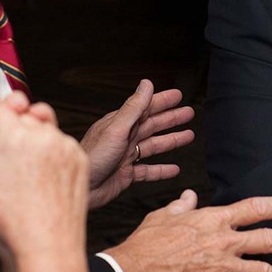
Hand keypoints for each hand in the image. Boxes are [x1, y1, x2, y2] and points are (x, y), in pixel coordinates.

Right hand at [0, 103, 89, 271]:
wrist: (49, 249)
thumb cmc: (11, 225)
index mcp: (15, 139)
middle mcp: (44, 136)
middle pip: (20, 114)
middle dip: (8, 129)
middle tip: (1, 160)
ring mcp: (66, 146)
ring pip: (42, 126)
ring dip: (31, 138)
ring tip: (22, 170)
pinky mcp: (80, 157)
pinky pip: (61, 141)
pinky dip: (50, 150)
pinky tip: (40, 177)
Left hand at [80, 79, 194, 207]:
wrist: (82, 187)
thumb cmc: (93, 157)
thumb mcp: (116, 129)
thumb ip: (134, 107)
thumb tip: (146, 84)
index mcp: (121, 124)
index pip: (146, 108)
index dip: (163, 101)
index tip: (178, 95)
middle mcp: (124, 138)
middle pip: (153, 125)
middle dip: (171, 118)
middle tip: (189, 113)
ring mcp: (125, 156)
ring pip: (153, 146)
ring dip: (171, 141)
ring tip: (188, 136)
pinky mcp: (126, 174)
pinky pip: (148, 171)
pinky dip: (162, 169)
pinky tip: (174, 169)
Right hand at [106, 190, 271, 271]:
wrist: (137, 271)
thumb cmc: (148, 242)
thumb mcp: (165, 215)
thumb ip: (182, 205)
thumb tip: (189, 196)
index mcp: (213, 219)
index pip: (253, 208)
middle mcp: (223, 242)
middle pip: (266, 239)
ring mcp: (222, 267)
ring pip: (261, 271)